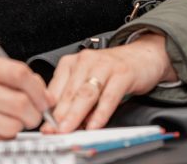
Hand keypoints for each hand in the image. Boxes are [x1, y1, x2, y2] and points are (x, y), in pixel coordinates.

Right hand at [0, 52, 53, 140]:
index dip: (39, 89)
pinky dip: (2, 136)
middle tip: (34, 114)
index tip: (46, 99)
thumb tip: (46, 95)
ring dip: (18, 127)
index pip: (19, 74)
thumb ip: (13, 76)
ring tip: (11, 119)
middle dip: (35, 114)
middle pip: (19, 103)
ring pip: (11, 126)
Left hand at [43, 33, 176, 132]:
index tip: (45, 125)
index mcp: (71, 63)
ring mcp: (104, 66)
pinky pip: (109, 96)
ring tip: (69, 128)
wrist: (141, 56)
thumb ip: (74, 99)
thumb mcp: (87, 80)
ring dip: (76, 113)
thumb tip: (61, 123)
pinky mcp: (122, 73)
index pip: (55, 88)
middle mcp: (85, 61)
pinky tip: (95, 124)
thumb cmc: (111, 70)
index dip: (48, 109)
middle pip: (69, 92)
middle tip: (53, 130)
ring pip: (86, 93)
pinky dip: (100, 113)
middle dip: (60, 114)